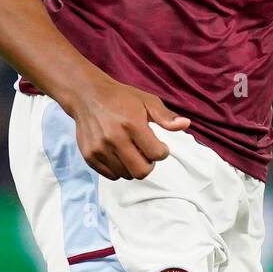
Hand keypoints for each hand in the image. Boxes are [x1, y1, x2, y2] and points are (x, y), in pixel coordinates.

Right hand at [66, 76, 190, 180]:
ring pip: (126, 175)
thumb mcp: (146, 101)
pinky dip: (119, 169)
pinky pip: (111, 176)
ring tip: (132, 151)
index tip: (159, 145)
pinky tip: (119, 154)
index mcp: (132, 124)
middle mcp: (114, 138)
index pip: (157, 154)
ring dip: (133, 167)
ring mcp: (100, 149)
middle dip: (149, 164)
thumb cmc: (121, 98)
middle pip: (141, 171)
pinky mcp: (90, 156)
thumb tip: (186, 124)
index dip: (162, 151)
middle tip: (147, 153)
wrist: (87, 96)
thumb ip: (166, 116)